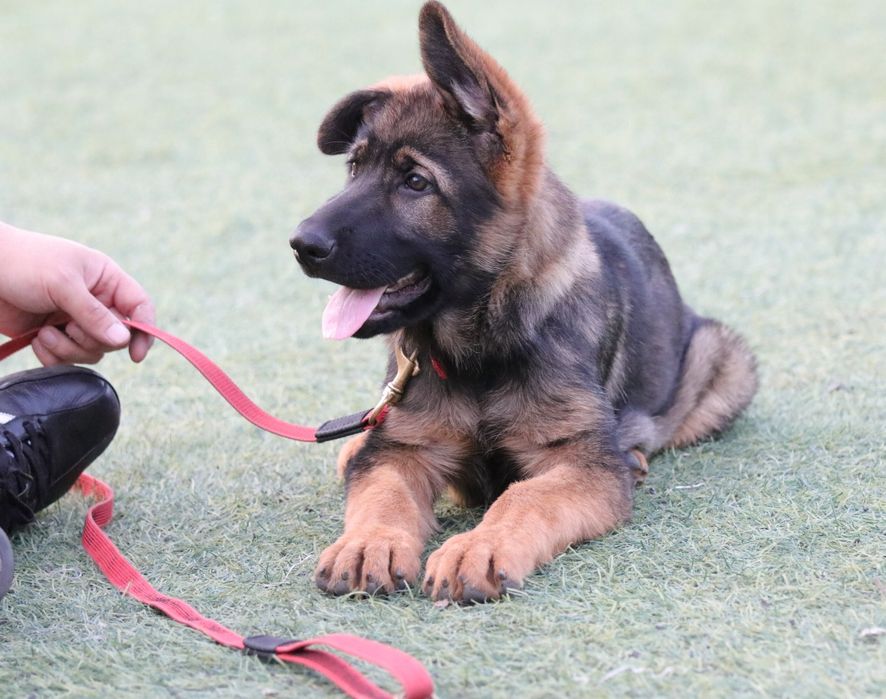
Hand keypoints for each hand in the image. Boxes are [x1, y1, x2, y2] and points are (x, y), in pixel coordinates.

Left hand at [0, 223, 154, 364]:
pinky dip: (53, 356)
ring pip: (91, 352)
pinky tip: (36, 340)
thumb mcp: (63, 284)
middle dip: (91, 339)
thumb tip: (124, 339)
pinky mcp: (55, 336)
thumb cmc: (24, 263)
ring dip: (68, 348)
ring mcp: (75, 320)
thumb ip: (94, 314)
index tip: (136, 354)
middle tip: (68, 327)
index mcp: (106, 280)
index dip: (144, 330)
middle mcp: (96, 301)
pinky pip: (67, 359)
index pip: (139, 306)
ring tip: (44, 332)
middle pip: (115, 337)